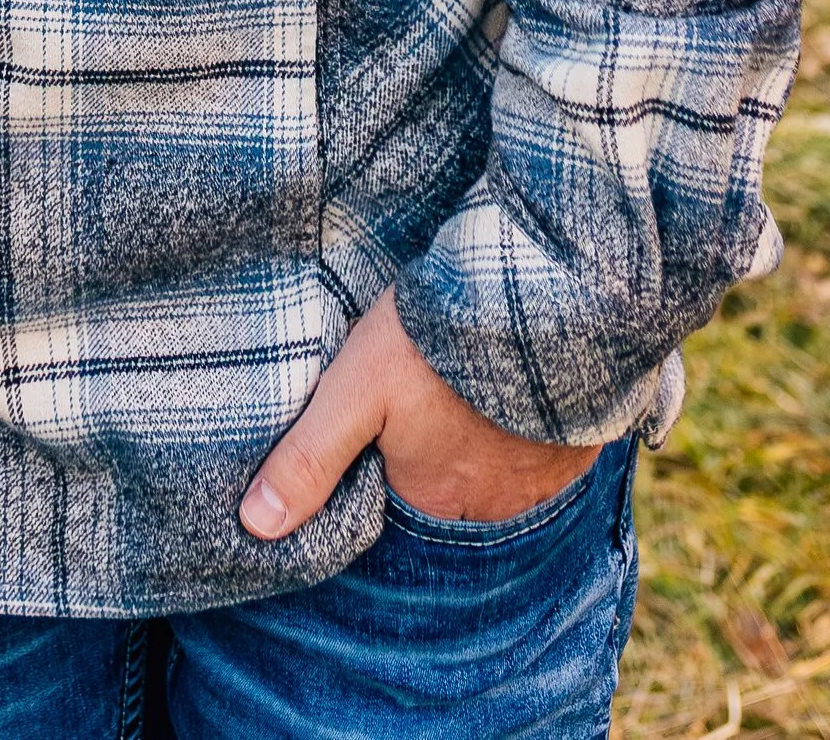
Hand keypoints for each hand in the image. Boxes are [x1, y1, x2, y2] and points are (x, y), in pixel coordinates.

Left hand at [239, 292, 598, 538]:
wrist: (538, 304)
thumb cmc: (436, 348)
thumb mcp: (354, 390)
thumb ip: (308, 457)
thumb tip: (255, 526)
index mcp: (428, 504)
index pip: (391, 510)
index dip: (378, 478)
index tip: (371, 443)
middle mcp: (487, 512)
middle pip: (444, 497)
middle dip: (430, 467)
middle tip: (419, 415)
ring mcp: (538, 485)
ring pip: (493, 479)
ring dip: (477, 450)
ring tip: (458, 404)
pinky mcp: (574, 452)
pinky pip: (540, 460)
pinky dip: (521, 437)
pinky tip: (506, 399)